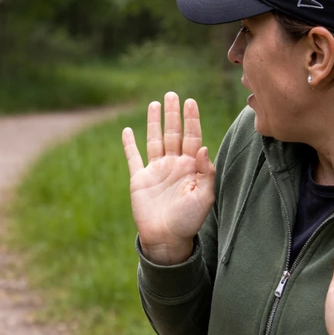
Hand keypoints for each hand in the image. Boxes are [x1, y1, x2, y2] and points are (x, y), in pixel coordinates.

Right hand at [122, 92, 215, 264]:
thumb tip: (204, 147)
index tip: (191, 102)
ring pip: (155, 140)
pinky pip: (134, 158)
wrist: (166, 239)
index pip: (192, 137)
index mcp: (191, 168)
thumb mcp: (205, 197)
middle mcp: (174, 165)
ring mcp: (156, 171)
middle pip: (174, 133)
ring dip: (154, 122)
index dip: (191, 119)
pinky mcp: (140, 179)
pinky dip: (129, 144)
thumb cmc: (188, 221)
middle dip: (173, 114)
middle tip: (172, 95)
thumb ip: (206, 172)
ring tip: (155, 104)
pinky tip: (127, 131)